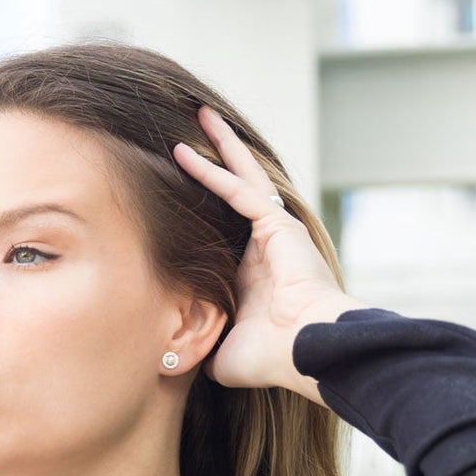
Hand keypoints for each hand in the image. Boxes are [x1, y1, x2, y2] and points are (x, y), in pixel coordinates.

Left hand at [172, 106, 360, 393]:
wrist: (303, 351)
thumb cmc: (270, 358)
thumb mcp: (222, 354)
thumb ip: (201, 346)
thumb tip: (172, 358)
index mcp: (252, 277)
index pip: (222, 235)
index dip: (202, 213)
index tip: (175, 197)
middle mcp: (263, 249)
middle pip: (235, 195)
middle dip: (214, 163)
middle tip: (190, 134)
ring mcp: (273, 233)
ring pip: (240, 179)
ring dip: (217, 148)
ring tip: (197, 116)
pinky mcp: (277, 224)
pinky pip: (239, 190)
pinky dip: (212, 171)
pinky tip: (185, 153)